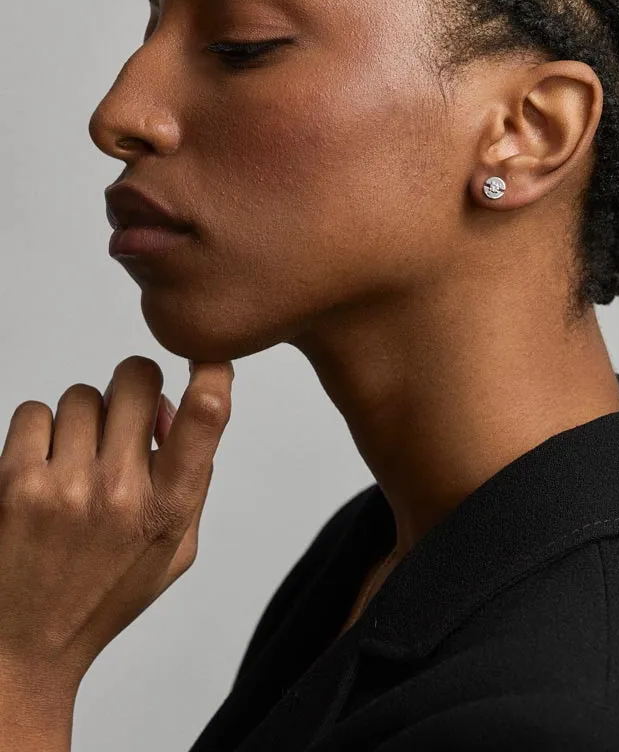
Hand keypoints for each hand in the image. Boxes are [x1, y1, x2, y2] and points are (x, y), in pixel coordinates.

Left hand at [0, 355, 233, 690]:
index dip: (212, 373)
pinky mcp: (12, 483)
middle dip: (136, 389)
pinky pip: (33, 412)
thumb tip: (174, 410)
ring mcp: (63, 486)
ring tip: (77, 461)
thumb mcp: (175, 550)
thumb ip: (191, 480)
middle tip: (127, 418)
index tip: (209, 359)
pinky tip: (43, 468)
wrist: (23, 646)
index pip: (205, 417)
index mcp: (168, 508)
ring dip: (84, 419)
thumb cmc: (102, 593)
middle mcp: (119, 492)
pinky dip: (39, 432)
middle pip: (137, 378)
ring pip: (82, 395)